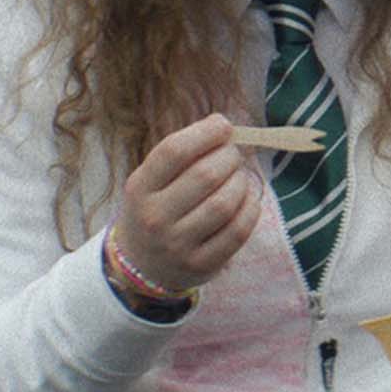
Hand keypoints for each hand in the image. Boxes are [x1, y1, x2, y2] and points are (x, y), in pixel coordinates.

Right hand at [112, 114, 262, 293]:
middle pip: (206, 175)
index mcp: (140, 188)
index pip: (174, 151)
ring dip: (241, 182)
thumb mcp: (152, 181)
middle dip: (229, 157)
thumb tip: (226, 127)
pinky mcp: (201, 265)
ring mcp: (177, 245)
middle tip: (233, 155)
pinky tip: (247, 200)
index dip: (205, 132)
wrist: (141, 266)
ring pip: (224, 203)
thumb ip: (183, 155)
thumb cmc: (156, 209)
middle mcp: (155, 218)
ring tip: (239, 177)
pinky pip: (238, 231)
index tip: (223, 125)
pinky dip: (250, 209)